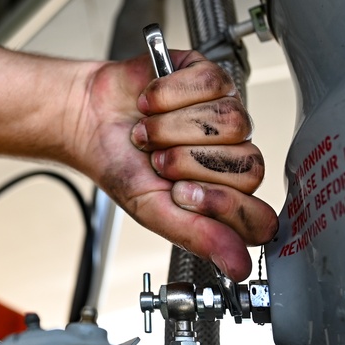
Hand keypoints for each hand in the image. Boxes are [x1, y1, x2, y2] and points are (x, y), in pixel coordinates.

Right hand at [71, 50, 277, 279]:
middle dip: (189, 162)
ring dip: (174, 127)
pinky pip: (209, 82)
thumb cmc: (119, 165)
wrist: (86, 120)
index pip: (257, 210)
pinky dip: (168, 94)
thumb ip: (198, 236)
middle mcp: (231, 153)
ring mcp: (224, 112)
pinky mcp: (209, 76)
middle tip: (158, 161)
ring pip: (230, 120)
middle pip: (247, 161)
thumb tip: (237, 267)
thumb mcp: (152, 210)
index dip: (220, 202)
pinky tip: (151, 103)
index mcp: (224, 194)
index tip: (181, 194)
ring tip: (150, 133)